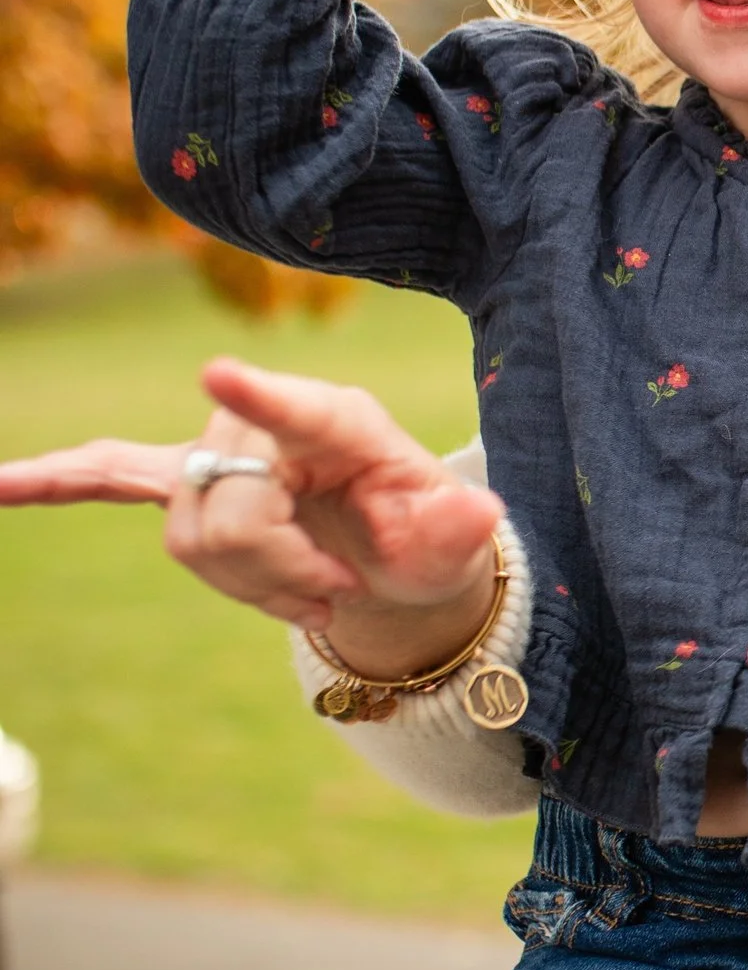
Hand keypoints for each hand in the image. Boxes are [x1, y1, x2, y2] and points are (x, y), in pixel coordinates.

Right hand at [0, 358, 503, 659]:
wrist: (390, 549)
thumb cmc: (423, 534)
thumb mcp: (452, 538)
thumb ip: (457, 526)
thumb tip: (476, 518)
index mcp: (340, 421)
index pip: (296, 409)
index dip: (257, 397)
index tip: (215, 375)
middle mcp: (266, 422)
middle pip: (230, 513)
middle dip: (279, 574)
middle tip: (335, 594)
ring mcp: (217, 450)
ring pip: (193, 540)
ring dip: (249, 588)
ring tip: (307, 593)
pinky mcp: (182, 482)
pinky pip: (105, 476)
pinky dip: (50, 482)